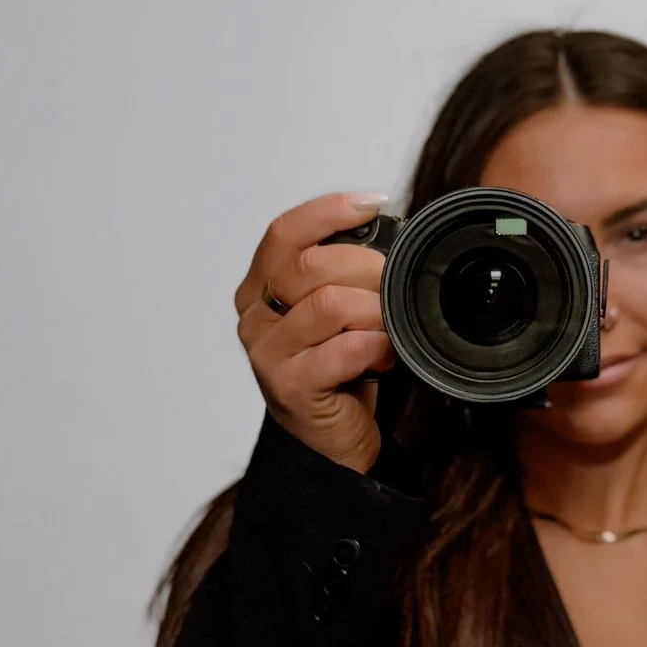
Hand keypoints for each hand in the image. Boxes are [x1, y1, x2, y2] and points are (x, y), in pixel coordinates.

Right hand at [235, 191, 396, 473]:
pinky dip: (376, 347)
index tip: (373, 204)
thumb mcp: (331, 313)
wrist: (329, 442)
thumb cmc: (335, 371)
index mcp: (259, 288)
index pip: (285, 233)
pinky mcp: (290, 386)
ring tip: (386, 328)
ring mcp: (267, 353)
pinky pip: (344, 349)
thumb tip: (384, 233)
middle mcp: (255, 317)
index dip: (329, 211)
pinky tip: (384, 357)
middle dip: (368, 270)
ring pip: (331, 305)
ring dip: (374, 312)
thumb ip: (338, 273)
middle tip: (392, 290)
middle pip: (312, 265)